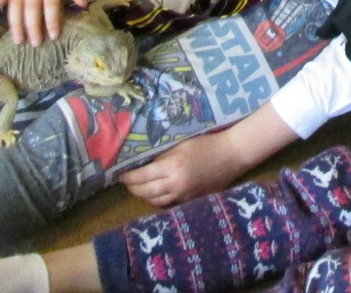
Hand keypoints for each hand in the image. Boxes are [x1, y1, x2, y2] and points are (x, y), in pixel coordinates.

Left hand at [119, 132, 246, 206]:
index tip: (120, 175)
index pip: (142, 177)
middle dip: (133, 188)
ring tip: (139, 188)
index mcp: (172, 167)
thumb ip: (161, 157)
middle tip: (126, 182)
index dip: (128, 177)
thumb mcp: (179, 145)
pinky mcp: (192, 201)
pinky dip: (159, 200)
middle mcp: (176, 185)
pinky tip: (156, 193)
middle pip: (146, 193)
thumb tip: (143, 164)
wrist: (230, 155)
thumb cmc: (204, 144)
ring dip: (144, 196)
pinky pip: (169, 204)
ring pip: (156, 202)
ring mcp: (185, 195)